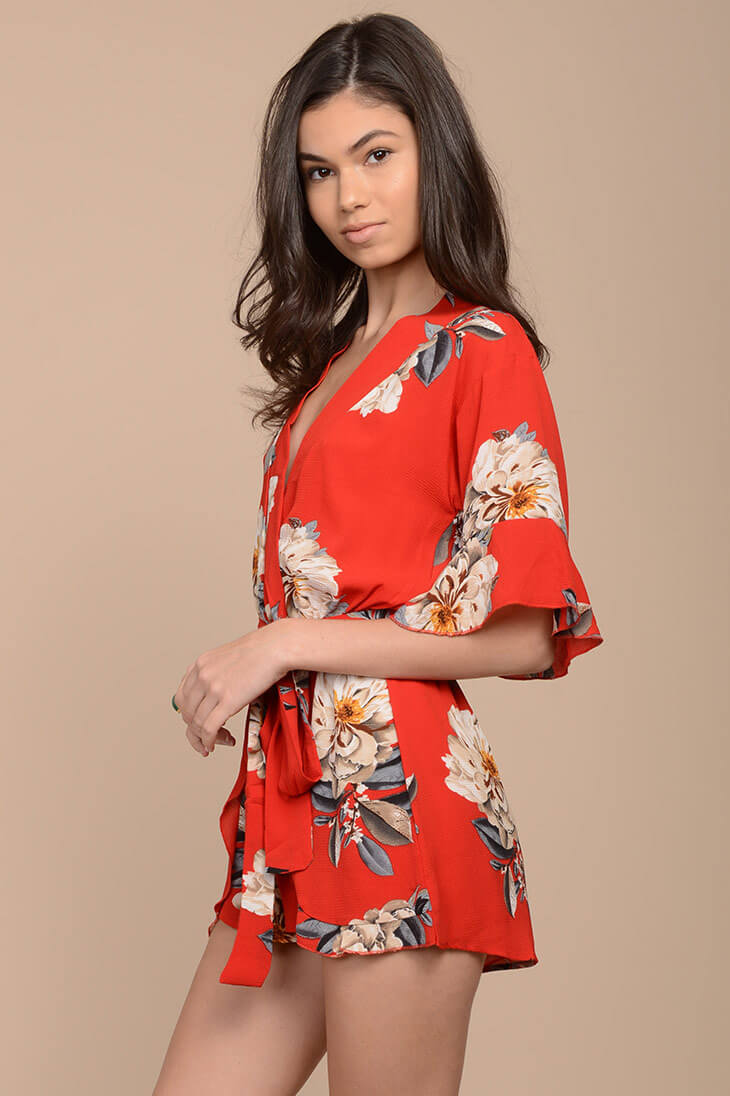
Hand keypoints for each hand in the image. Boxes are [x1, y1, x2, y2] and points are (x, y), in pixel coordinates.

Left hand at [172, 622, 288, 756]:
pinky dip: (209, 741)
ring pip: (196, 723)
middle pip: (186, 713)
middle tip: (209, 738)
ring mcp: (213, 688)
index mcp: (200, 665)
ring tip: (220, 741)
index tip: (198, 724)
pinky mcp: (228, 700)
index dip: (188, 715)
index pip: (181, 698)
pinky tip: (214, 745)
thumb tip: (215, 695)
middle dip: (195, 730)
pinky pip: (209, 728)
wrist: (276, 646)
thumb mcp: (228, 658)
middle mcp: (202, 675)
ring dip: (204, 739)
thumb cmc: (260, 652)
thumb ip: (216, 674)